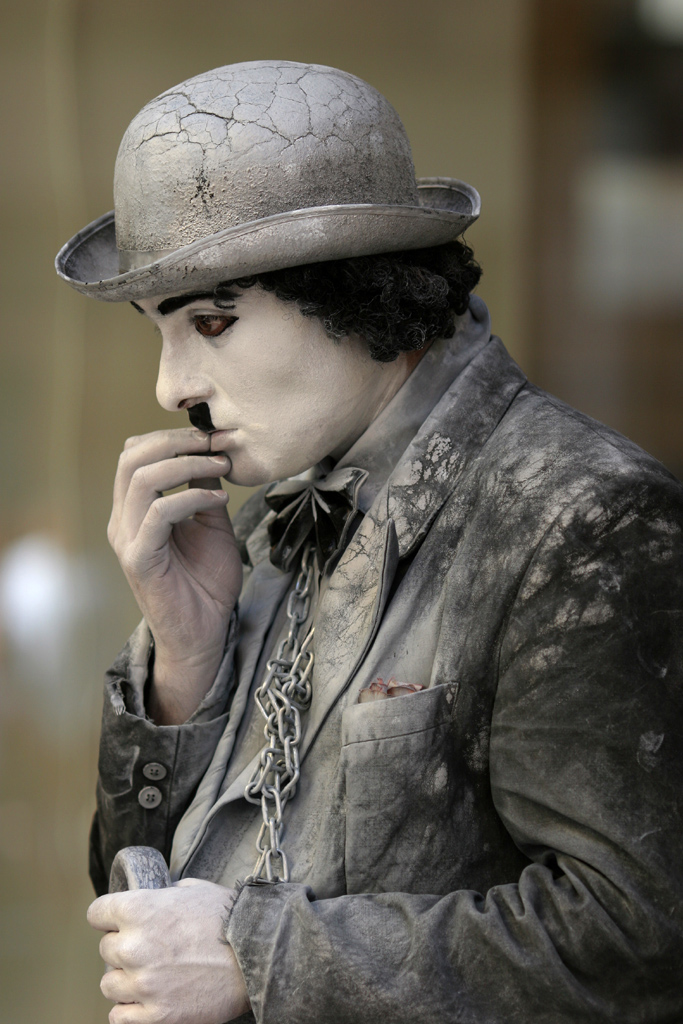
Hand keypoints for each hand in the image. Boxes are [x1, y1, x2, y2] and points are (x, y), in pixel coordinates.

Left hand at [88, 879, 249, 1023]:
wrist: (257, 953)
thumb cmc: (228, 918)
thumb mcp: (192, 889)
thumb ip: (161, 896)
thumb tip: (148, 903)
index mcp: (140, 909)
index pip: (97, 913)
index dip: (109, 916)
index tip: (118, 922)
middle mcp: (134, 946)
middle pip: (105, 950)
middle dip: (124, 948)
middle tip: (150, 949)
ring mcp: (143, 984)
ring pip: (109, 984)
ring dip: (126, 980)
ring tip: (152, 975)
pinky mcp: (156, 1016)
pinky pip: (119, 1017)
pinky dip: (130, 1010)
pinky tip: (148, 999)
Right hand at [108, 428, 242, 722]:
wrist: (204, 633)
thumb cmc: (205, 582)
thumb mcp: (211, 524)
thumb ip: (204, 489)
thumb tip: (213, 452)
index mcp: (134, 509)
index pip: (135, 453)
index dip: (171, 435)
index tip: (213, 434)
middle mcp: (123, 520)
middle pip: (131, 456)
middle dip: (176, 441)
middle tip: (215, 442)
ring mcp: (127, 540)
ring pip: (142, 479)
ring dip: (186, 464)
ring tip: (220, 466)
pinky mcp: (140, 559)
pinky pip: (159, 513)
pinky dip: (192, 497)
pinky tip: (219, 500)